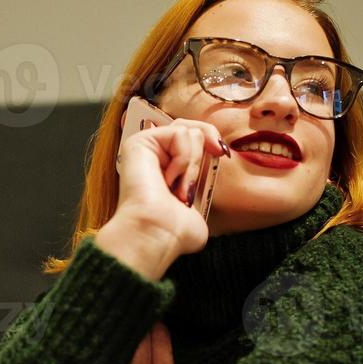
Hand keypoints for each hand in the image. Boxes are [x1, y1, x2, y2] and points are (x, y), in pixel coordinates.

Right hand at [97, 117, 227, 280]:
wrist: (158, 233)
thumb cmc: (176, 229)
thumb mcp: (200, 201)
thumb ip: (205, 179)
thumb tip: (219, 160)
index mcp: (167, 168)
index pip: (195, 139)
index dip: (212, 143)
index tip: (222, 155)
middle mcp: (155, 155)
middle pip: (193, 130)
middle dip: (200, 159)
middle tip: (189, 188)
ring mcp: (146, 147)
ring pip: (189, 131)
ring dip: (192, 165)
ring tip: (178, 189)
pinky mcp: (139, 141)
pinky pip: (179, 133)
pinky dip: (183, 158)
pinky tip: (169, 180)